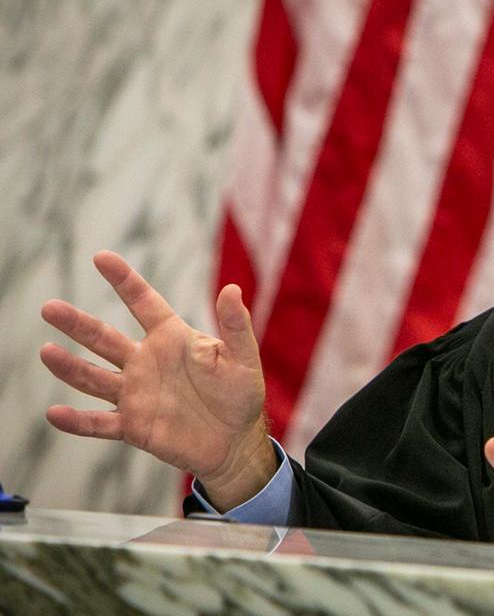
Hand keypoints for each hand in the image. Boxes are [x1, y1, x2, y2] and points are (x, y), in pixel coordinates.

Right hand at [40, 251, 276, 510]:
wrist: (235, 441)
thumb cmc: (240, 394)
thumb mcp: (243, 358)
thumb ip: (235, 326)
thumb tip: (232, 288)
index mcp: (172, 339)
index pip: (144, 303)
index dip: (124, 280)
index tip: (101, 257)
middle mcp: (146, 362)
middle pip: (104, 338)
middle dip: (77, 323)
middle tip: (49, 308)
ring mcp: (135, 394)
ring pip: (93, 378)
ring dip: (69, 367)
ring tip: (45, 351)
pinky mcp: (133, 426)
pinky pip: (98, 424)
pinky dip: (77, 421)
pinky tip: (54, 414)